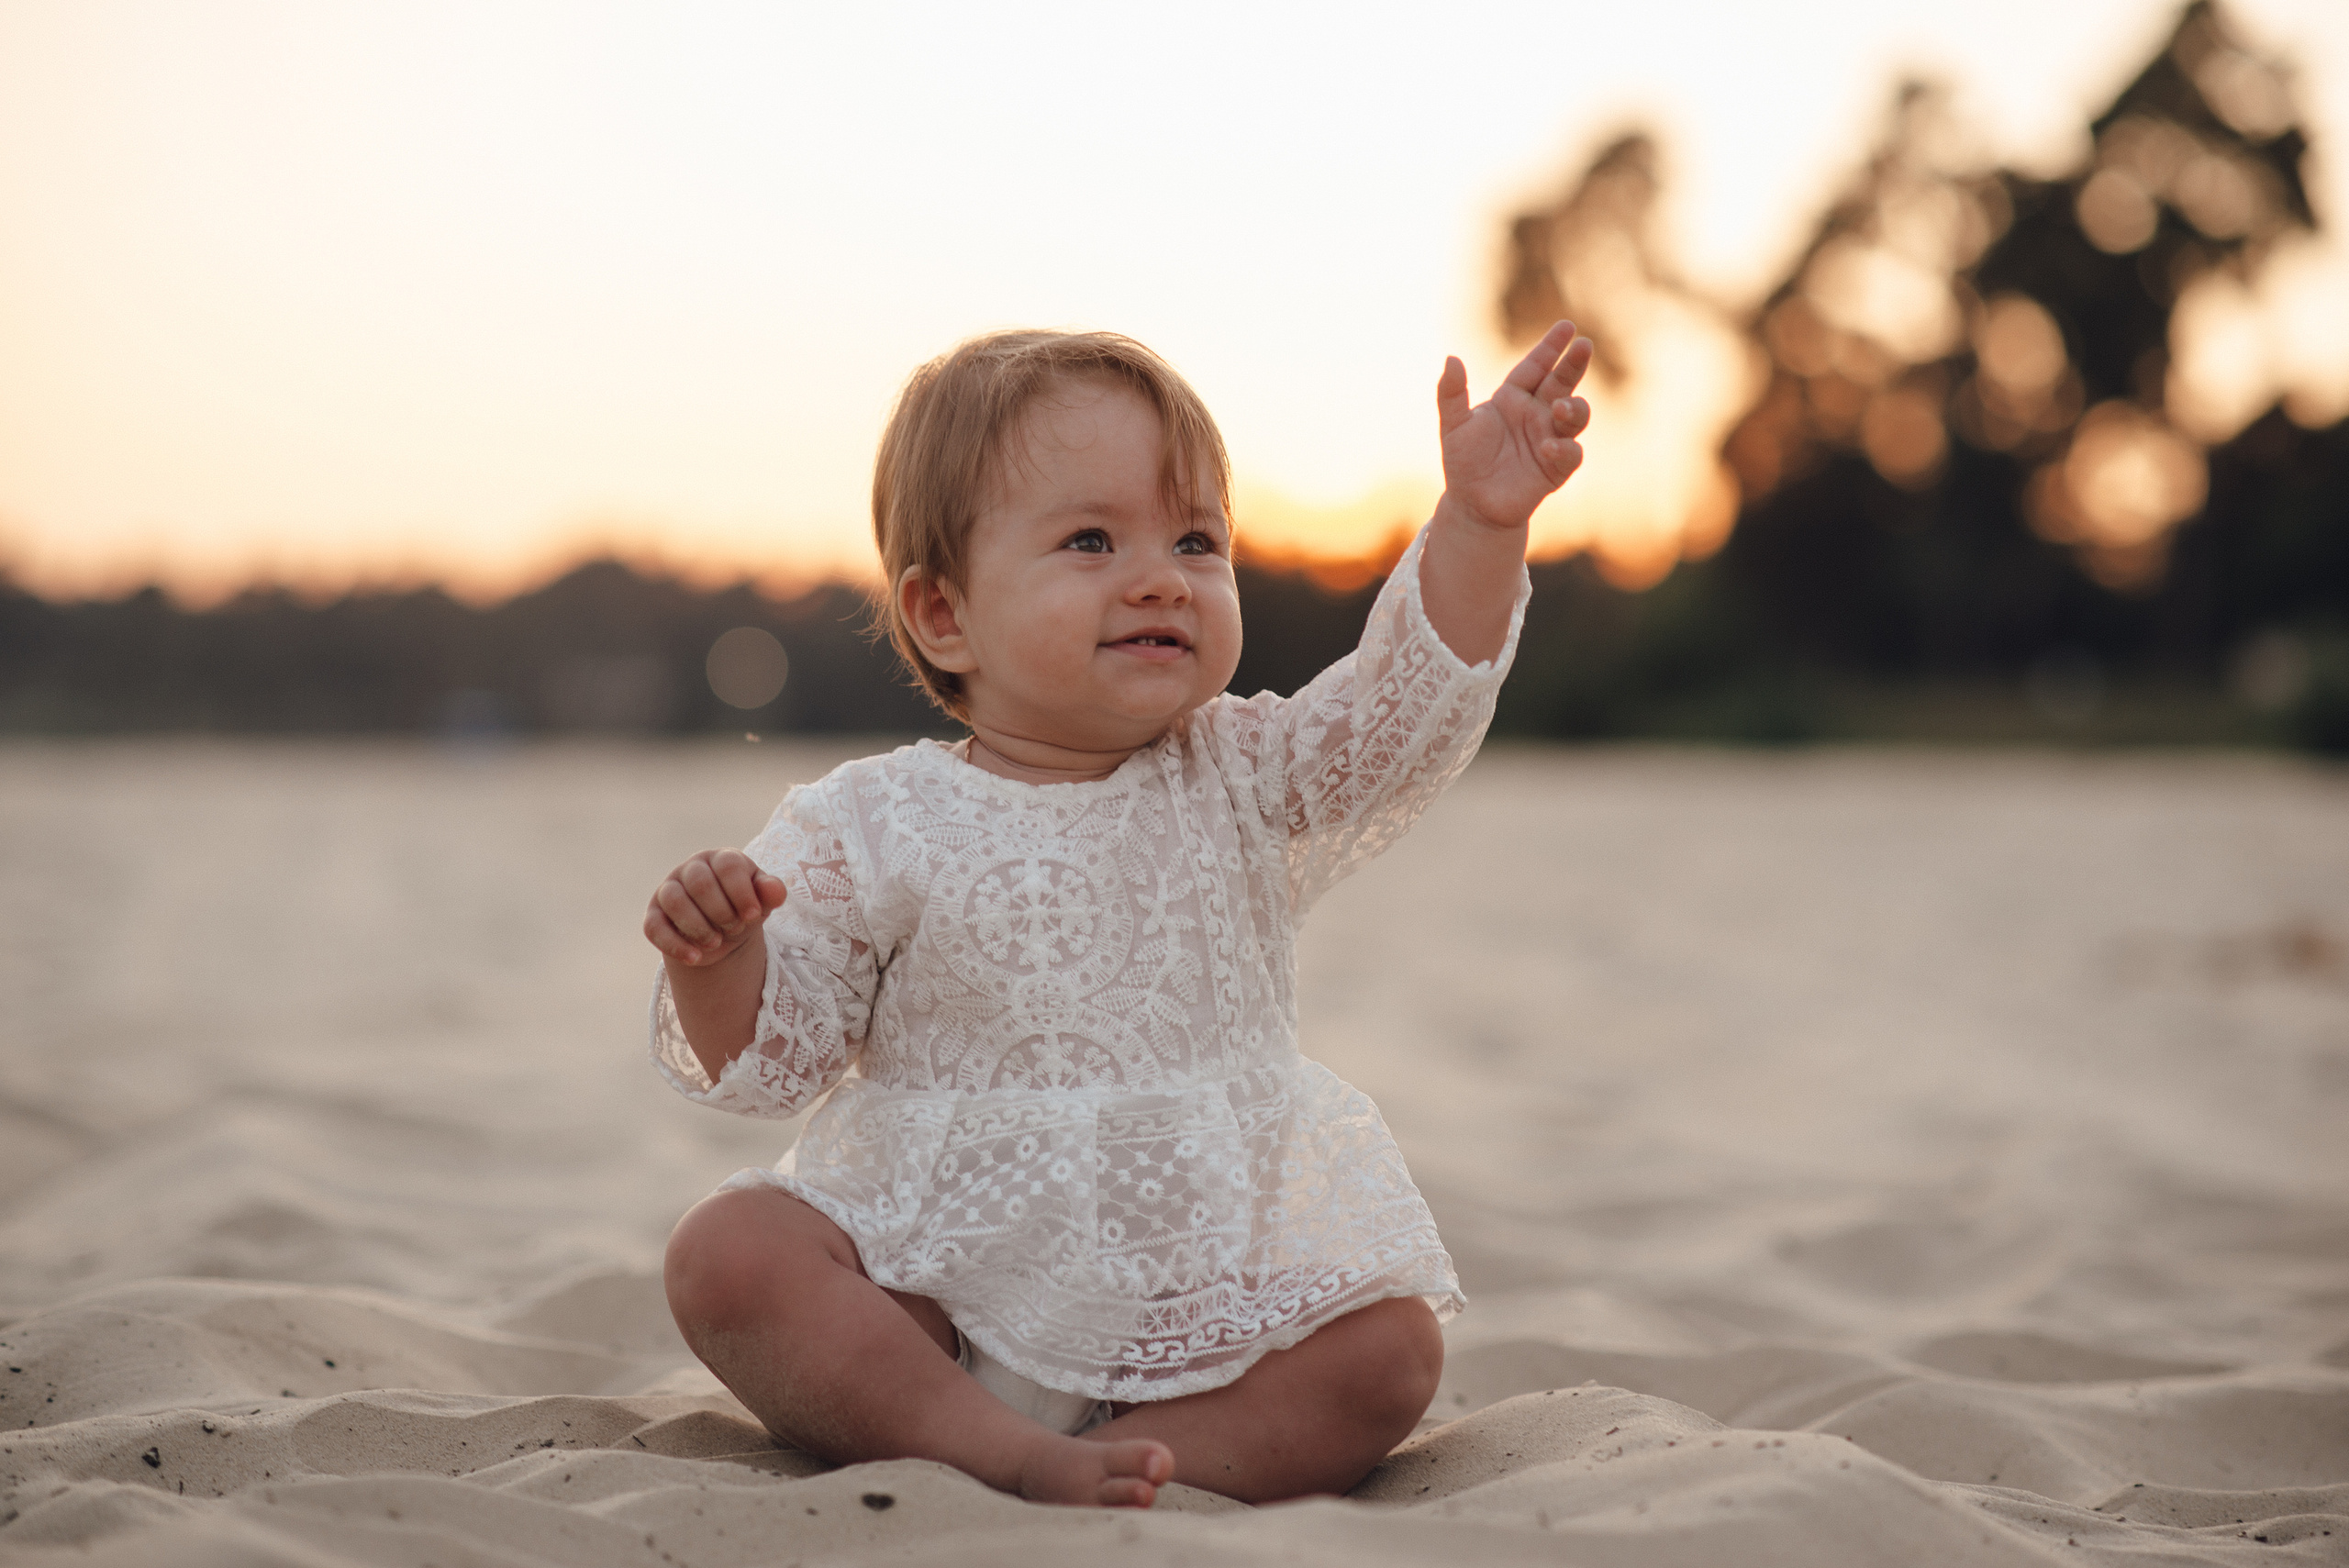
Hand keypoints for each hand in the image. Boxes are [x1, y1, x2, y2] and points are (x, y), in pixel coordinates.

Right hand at [645, 849, 785, 969]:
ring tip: (716, 942)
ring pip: (674, 900)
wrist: (723, 935)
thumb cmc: (744, 910)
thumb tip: (776, 890)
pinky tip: (695, 958)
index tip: (754, 916)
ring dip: (697, 926)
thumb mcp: (762, 903)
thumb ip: (771, 894)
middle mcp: (692, 869)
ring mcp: (669, 890)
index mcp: (721, 859)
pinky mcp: (654, 915)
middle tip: (735, 928)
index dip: (742, 892)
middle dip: (721, 911)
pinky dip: (674, 945)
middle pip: (699, 882)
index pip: (728, 865)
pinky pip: (654, 926)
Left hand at [1436, 320, 1592, 533]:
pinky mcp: (1557, 468)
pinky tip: (1548, 447)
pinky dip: (1563, 448)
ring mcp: (1550, 438)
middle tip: (1584, 346)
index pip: (1536, 366)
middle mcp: (1537, 413)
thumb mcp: (1453, 424)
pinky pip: (1570, 453)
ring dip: (1573, 408)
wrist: (1472, 503)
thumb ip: (1451, 393)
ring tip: (1559, 407)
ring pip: (1575, 415)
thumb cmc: (1464, 460)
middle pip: (1562, 383)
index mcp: (1514, 397)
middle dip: (1574, 365)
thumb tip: (1451, 358)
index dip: (1551, 347)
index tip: (1567, 327)